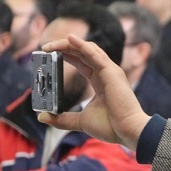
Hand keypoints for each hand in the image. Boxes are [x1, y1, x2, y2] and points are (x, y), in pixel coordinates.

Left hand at [38, 34, 150, 150]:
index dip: (66, 55)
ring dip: (68, 44)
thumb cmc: (110, 126)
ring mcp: (110, 71)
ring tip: (50, 45)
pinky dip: (81, 45)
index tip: (48, 55)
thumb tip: (43, 117)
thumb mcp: (80, 121)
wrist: (127, 132)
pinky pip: (94, 54)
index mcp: (100, 82)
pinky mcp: (112, 72)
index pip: (82, 62)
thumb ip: (62, 119)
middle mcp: (106, 73)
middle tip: (45, 47)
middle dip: (64, 47)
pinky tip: (69, 39)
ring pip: (88, 49)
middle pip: (84, 52)